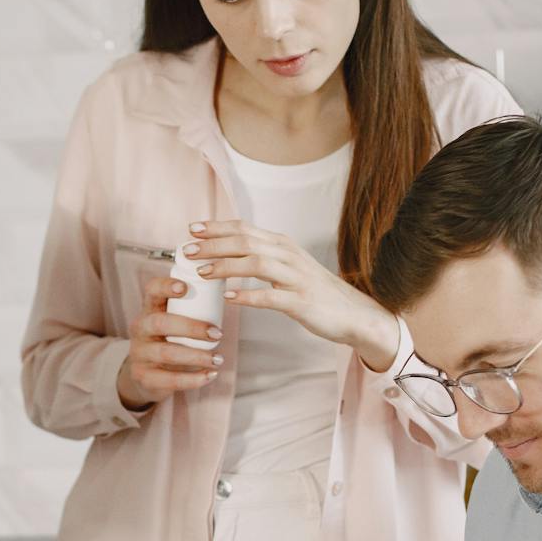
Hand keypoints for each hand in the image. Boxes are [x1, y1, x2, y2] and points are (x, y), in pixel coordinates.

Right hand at [116, 270, 221, 409]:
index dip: (165, 286)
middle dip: (192, 328)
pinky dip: (193, 379)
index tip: (185, 287)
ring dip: (197, 356)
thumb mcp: (171, 320)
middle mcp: (140, 328)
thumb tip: (229, 292)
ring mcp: (139, 353)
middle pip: (160, 323)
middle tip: (218, 334)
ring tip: (218, 359)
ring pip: (167, 353)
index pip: (151, 290)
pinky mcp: (143, 376)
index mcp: (149, 309)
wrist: (145, 374)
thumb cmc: (168, 340)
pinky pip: (169, 379)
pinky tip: (210, 375)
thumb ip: (190, 308)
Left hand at [182, 220, 398, 368]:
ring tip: (202, 273)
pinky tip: (229, 299)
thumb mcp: (288, 266)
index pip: (245, 229)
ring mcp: (296, 278)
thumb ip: (263, 257)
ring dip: (225, 266)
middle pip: (245, 242)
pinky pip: (271, 296)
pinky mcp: (301, 301)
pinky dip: (248, 296)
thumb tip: (229, 252)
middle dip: (213, 244)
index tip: (192, 229)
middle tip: (188, 250)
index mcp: (282, 245)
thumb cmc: (315, 291)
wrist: (353, 313)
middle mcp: (288, 255)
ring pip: (256, 264)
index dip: (217, 227)